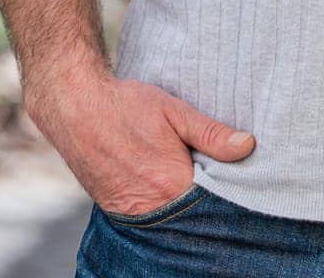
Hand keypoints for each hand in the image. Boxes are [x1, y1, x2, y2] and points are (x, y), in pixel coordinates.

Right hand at [24, 69, 255, 218]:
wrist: (74, 107)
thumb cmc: (126, 105)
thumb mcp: (174, 111)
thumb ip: (211, 133)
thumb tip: (248, 146)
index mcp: (172, 185)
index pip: (214, 201)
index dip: (226, 188)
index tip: (236, 175)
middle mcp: (152, 208)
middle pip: (192, 213)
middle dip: (205, 198)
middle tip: (209, 173)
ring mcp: (131, 214)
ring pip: (170, 217)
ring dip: (182, 203)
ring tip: (185, 175)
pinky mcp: (116, 212)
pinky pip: (148, 216)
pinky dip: (160, 205)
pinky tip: (164, 185)